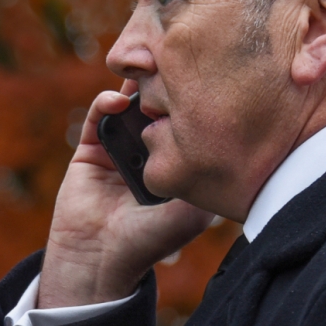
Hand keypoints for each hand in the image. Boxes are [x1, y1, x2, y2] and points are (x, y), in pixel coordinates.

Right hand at [38, 84, 213, 307]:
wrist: (101, 260)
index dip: (194, 101)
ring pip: (130, 106)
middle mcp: (148, 154)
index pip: (187, 122)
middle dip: (167, 86)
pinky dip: (107, 103)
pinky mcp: (90, 151)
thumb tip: (235, 142)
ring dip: (137, 87)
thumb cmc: (149, 241)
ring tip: (147, 74)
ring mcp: (119, 150)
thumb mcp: (194, 210)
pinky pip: (99, 117)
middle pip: (159, 108)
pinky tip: (118, 101)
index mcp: (174, 164)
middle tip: (176, 64)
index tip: (205, 82)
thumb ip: (208, 177)